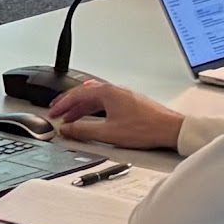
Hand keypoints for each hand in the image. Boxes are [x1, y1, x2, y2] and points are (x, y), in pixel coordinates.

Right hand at [48, 80, 181, 151]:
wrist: (171, 130)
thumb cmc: (146, 128)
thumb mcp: (109, 133)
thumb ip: (84, 131)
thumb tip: (67, 129)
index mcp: (107, 93)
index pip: (76, 94)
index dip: (61, 104)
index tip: (52, 112)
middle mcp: (115, 91)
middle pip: (85, 94)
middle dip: (69, 104)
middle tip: (58, 113)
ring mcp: (123, 96)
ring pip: (95, 99)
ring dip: (81, 108)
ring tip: (72, 118)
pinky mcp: (130, 104)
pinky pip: (105, 103)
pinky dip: (93, 110)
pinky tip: (93, 119)